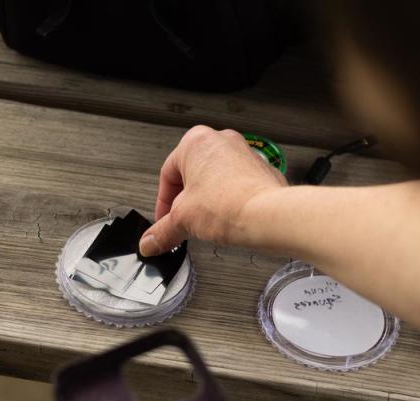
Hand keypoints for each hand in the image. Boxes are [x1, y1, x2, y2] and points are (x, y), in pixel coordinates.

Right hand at [139, 125, 287, 255]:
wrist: (268, 216)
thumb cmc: (230, 205)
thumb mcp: (183, 220)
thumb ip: (162, 231)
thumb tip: (150, 242)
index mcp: (195, 142)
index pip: (167, 175)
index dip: (163, 204)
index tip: (164, 221)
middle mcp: (221, 140)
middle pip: (191, 176)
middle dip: (185, 202)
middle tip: (183, 222)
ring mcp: (244, 153)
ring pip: (214, 179)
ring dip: (206, 201)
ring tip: (207, 222)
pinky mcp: (261, 170)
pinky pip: (235, 185)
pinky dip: (228, 201)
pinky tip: (227, 219)